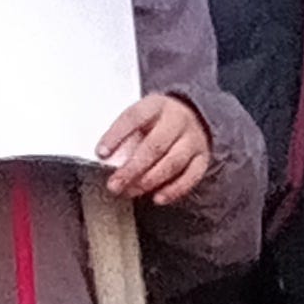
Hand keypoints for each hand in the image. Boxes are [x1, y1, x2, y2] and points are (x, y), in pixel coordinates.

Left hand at [94, 92, 212, 204]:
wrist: (194, 116)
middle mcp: (177, 120)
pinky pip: (191, 176)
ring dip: (149, 181)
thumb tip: (107, 157)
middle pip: (155, 146)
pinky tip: (158, 198)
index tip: (101, 152)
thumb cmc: (158, 121)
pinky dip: (174, 190)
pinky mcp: (202, 157)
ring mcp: (193, 139)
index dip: (116, 135)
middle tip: (114, 184)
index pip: (134, 117)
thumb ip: (126, 134)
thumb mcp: (141, 117)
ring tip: (130, 191)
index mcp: (157, 105)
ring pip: (172, 163)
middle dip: (132, 168)